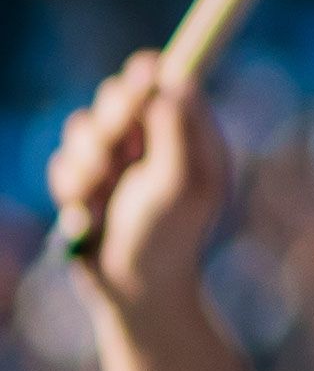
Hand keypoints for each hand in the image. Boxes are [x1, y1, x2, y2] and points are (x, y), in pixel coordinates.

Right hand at [49, 52, 228, 307]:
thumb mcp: (179, 185)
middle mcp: (156, 142)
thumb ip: (175, 132)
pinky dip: (73, 187)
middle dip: (109, 124)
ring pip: (83, 128)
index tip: (135, 88)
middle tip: (115, 154)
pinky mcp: (88, 180)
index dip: (147, 79)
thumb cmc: (168, 239)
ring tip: (103, 196)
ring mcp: (119, 161)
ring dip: (88, 163)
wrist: (135, 291)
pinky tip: (91, 215)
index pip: (168, 84)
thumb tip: (175, 80)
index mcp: (192, 138)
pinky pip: (64, 162)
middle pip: (119, 97)